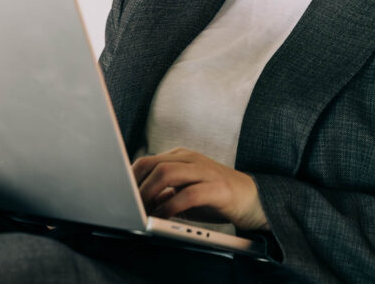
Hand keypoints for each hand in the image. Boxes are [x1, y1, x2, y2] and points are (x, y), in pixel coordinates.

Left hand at [132, 147, 269, 230]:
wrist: (253, 198)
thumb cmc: (215, 197)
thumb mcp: (185, 191)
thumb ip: (164, 192)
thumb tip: (138, 202)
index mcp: (181, 157)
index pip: (147, 161)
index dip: (131, 179)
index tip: (121, 198)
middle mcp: (191, 159)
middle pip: (153, 164)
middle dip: (136, 187)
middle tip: (130, 207)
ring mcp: (205, 171)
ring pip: (167, 172)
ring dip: (150, 194)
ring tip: (144, 212)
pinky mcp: (218, 187)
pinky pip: (188, 194)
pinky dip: (171, 206)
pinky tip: (165, 216)